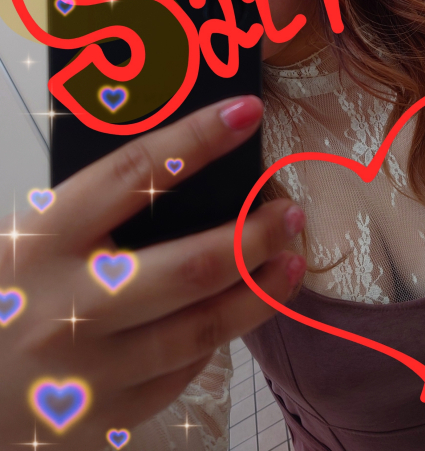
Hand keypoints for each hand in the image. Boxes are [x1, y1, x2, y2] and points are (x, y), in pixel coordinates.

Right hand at [0, 95, 305, 448]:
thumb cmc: (5, 292)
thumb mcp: (32, 237)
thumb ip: (98, 208)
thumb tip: (186, 164)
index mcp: (43, 239)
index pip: (136, 173)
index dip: (197, 138)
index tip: (246, 113)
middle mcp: (69, 304)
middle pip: (191, 265)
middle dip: (256, 235)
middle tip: (291, 213)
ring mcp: (91, 368)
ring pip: (202, 327)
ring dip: (261, 291)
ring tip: (293, 262)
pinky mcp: (108, 414)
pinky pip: (183, 370)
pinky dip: (217, 336)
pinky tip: (238, 311)